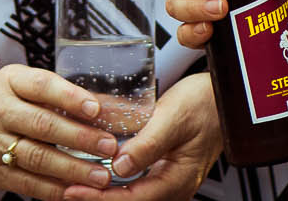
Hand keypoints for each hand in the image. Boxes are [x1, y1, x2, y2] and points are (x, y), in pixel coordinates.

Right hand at [0, 64, 122, 199]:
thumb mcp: (17, 83)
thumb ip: (55, 93)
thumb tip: (107, 106)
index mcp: (9, 82)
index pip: (40, 86)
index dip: (69, 97)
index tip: (96, 108)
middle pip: (42, 125)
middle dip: (79, 137)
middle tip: (108, 146)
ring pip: (37, 158)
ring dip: (73, 169)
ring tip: (101, 175)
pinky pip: (28, 184)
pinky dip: (55, 190)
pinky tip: (78, 191)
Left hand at [62, 74, 221, 200]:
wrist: (222, 97)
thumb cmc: (204, 105)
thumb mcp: (173, 119)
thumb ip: (147, 144)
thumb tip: (119, 167)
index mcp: (176, 181)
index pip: (130, 200)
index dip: (98, 198)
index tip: (72, 191)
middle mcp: (172, 187)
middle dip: (95, 197)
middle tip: (65, 190)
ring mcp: (167, 181)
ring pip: (129, 194)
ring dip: (102, 190)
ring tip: (74, 182)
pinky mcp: (162, 171)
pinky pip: (134, 183)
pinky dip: (112, 179)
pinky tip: (96, 169)